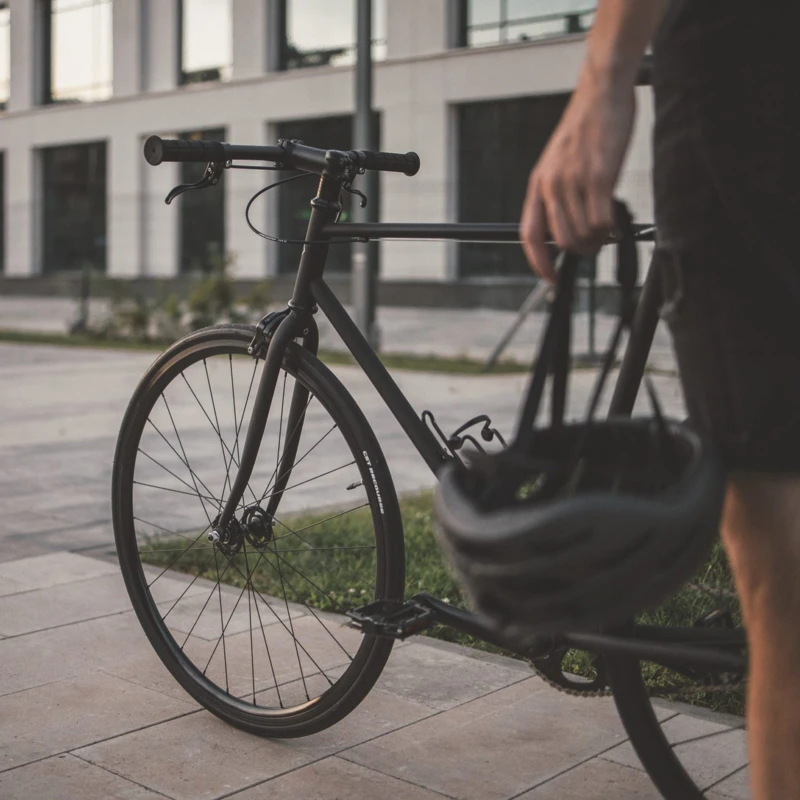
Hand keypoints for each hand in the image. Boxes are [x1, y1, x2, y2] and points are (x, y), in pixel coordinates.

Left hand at [519, 77, 635, 280]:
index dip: (538, 262)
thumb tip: (562, 230)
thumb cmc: (584, 128)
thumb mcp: (557, 164)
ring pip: (584, 234)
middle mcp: (551, 186)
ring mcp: (574, 182)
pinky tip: (615, 217)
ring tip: (606, 227)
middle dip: (581, 251)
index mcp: (538, 185)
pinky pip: (603, 221)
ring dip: (598, 239)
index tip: (549, 278)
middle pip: (562, 242)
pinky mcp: (599, 177)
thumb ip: (555, 195)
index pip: (529, 235)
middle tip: (594, 243)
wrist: (601, 93)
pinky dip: (611, 228)